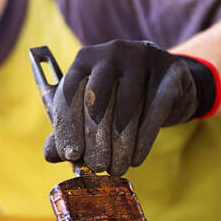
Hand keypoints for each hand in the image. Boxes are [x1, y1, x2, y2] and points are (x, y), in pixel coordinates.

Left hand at [44, 40, 207, 175]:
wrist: (170, 86)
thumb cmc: (125, 99)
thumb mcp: (96, 110)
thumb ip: (72, 129)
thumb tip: (50, 155)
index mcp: (86, 58)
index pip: (70, 91)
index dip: (68, 125)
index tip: (70, 155)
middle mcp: (112, 52)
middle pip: (97, 99)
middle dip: (95, 139)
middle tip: (97, 167)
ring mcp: (143, 57)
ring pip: (127, 107)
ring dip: (121, 144)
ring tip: (117, 169)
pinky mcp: (170, 70)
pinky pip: (155, 109)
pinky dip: (144, 139)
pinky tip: (137, 159)